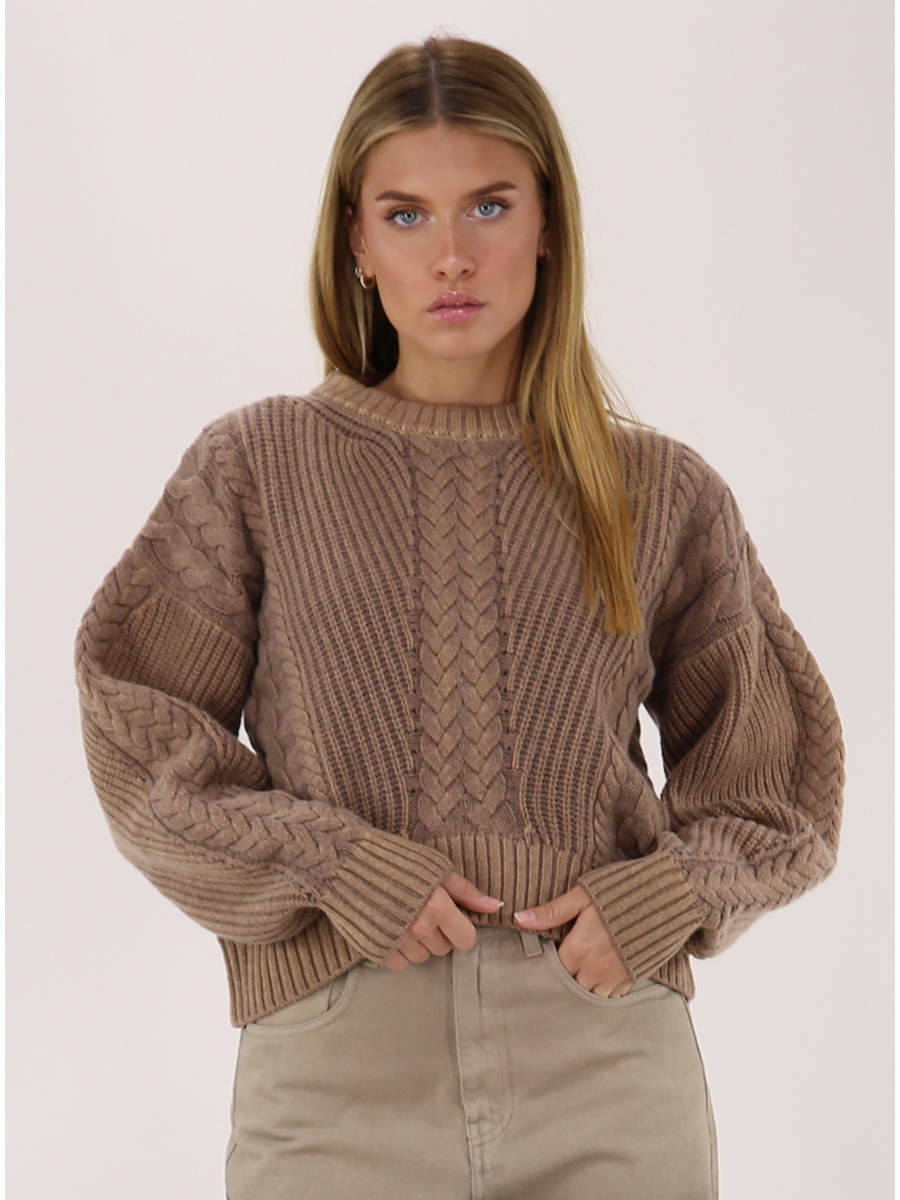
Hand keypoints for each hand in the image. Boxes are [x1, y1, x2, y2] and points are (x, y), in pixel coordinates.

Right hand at [385, 871, 503, 970]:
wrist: (346, 864)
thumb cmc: (394, 860)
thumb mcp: (435, 868)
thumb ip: (465, 891)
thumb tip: (496, 907)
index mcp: (437, 906)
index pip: (466, 940)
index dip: (461, 928)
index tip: (451, 917)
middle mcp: (418, 928)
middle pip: (444, 949)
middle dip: (439, 933)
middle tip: (423, 911)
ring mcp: (396, 941)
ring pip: (423, 957)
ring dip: (419, 943)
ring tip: (405, 917)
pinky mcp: (376, 950)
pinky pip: (400, 964)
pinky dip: (399, 951)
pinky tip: (392, 929)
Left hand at [514, 884, 631, 997]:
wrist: (665, 897)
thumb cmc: (620, 892)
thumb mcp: (582, 896)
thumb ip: (551, 911)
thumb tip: (519, 918)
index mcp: (580, 947)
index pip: (555, 968)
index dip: (552, 960)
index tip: (555, 949)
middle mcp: (596, 967)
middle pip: (571, 983)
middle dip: (568, 973)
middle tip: (571, 955)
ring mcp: (616, 976)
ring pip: (590, 992)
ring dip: (586, 981)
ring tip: (587, 962)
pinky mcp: (632, 978)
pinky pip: (611, 994)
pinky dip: (605, 985)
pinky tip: (604, 967)